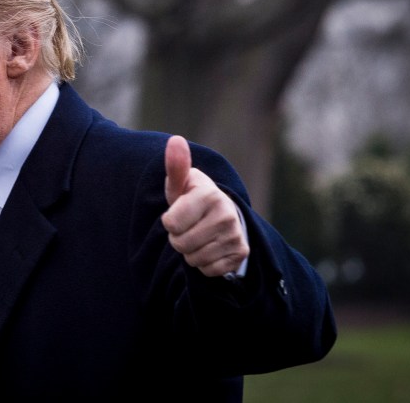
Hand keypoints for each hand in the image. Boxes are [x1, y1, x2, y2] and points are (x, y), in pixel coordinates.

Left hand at [162, 135, 249, 276]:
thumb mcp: (181, 184)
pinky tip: (210, 247)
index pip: (170, 224)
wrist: (221, 214)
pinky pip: (208, 270)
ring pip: (194, 259)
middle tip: (188, 227)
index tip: (178, 213)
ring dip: (190, 251)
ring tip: (199, 236)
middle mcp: (226, 214)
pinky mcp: (240, 254)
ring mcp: (235, 235)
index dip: (169, 222)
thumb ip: (176, 166)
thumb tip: (175, 140)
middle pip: (180, 244)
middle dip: (178, 238)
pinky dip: (204, 263)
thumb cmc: (192, 198)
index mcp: (209, 194)